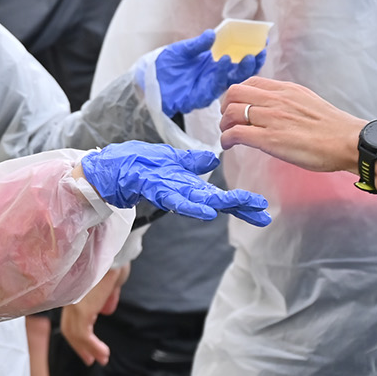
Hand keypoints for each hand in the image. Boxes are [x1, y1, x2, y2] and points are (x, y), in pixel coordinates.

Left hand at [61, 265, 127, 365]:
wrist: (115, 249)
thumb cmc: (115, 258)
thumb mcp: (110, 281)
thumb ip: (107, 296)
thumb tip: (107, 309)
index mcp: (74, 290)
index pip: (70, 317)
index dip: (77, 335)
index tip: (87, 348)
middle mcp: (69, 297)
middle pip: (69, 328)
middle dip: (80, 347)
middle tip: (90, 360)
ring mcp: (73, 303)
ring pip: (75, 333)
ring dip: (89, 349)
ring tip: (102, 359)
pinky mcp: (81, 309)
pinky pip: (84, 334)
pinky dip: (93, 346)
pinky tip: (103, 352)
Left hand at [80, 141, 269, 225]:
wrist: (113, 167)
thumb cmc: (141, 164)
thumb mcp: (171, 158)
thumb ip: (192, 161)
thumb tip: (213, 159)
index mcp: (190, 185)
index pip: (220, 196)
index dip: (241, 202)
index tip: (263, 208)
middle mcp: (184, 192)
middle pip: (217, 202)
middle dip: (240, 208)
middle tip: (263, 217)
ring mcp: (171, 192)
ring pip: (201, 201)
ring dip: (222, 206)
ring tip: (242, 209)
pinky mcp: (156, 189)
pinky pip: (177, 199)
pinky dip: (192, 206)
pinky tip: (207, 212)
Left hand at [155, 30, 267, 116]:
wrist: (150, 81)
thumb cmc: (168, 65)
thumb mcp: (183, 50)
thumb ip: (198, 44)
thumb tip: (212, 34)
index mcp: (215, 66)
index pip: (238, 61)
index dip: (251, 54)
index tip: (262, 43)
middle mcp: (215, 77)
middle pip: (239, 73)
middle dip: (251, 64)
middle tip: (258, 53)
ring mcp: (208, 88)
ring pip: (229, 81)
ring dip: (237, 69)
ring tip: (242, 56)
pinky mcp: (199, 97)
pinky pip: (213, 88)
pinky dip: (220, 75)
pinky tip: (223, 62)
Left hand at [219, 78, 366, 173]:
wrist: (347, 141)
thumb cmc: (333, 128)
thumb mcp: (308, 101)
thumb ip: (289, 101)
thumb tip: (276, 107)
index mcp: (286, 90)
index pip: (250, 83)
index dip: (237, 94)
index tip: (236, 106)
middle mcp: (276, 100)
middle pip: (234, 93)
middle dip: (224, 107)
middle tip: (227, 120)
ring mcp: (271, 119)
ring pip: (231, 112)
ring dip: (223, 124)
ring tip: (227, 135)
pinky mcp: (269, 139)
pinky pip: (236, 133)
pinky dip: (226, 139)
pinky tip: (228, 145)